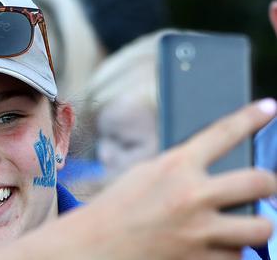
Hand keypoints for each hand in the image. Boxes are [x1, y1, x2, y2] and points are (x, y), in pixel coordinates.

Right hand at [0, 99, 276, 259]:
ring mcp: (199, 231)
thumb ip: (180, 169)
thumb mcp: (145, 174)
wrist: (94, 246)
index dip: (251, 118)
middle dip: (269, 184)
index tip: (268, 109)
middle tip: (264, 188)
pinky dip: (230, 254)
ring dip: (253, 226)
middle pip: (261, 182)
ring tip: (241, 226)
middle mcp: (192, 195)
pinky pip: (237, 258)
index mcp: (175, 165)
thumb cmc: (116, 209)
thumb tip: (214, 169)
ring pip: (260, 227)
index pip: (223, 133)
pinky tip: (214, 248)